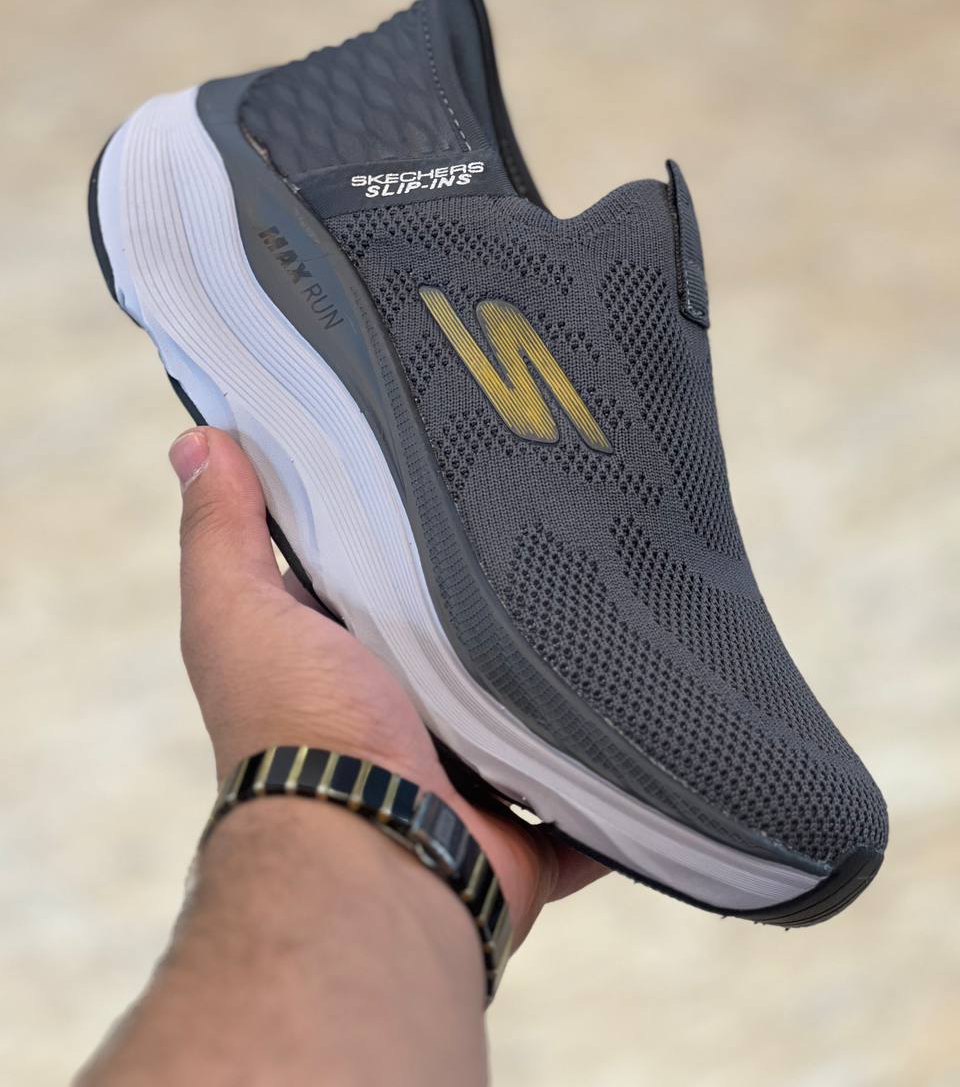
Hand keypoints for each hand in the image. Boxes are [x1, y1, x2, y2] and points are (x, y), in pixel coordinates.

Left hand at [169, 426, 604, 943]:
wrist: (374, 856)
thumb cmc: (302, 728)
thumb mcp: (241, 612)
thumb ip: (222, 534)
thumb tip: (195, 440)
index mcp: (335, 664)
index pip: (369, 580)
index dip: (398, 529)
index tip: (450, 464)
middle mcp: (396, 721)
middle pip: (456, 644)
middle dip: (495, 600)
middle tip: (558, 516)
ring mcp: (464, 778)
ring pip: (525, 711)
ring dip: (558, 677)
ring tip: (618, 594)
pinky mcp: (525, 826)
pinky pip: (581, 792)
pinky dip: (609, 769)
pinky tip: (652, 700)